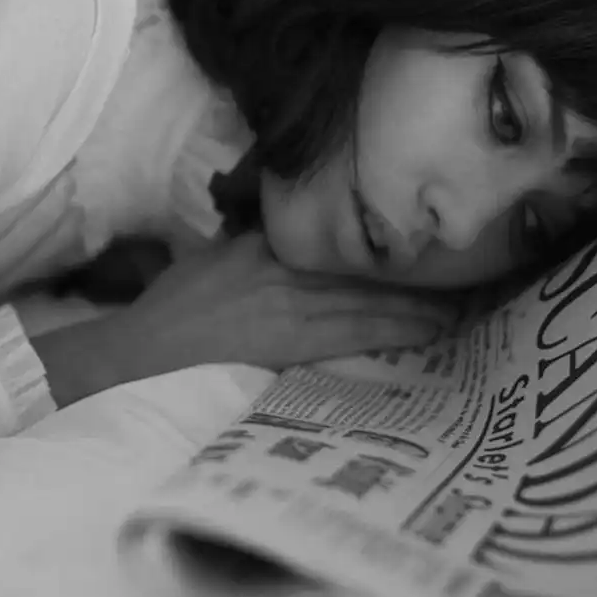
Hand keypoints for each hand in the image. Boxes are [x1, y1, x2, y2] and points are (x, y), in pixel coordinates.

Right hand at [88, 231, 458, 381]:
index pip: (330, 247)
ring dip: (413, 307)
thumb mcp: (209, 263)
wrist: (138, 351)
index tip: (411, 254)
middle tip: (458, 284)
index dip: (375, 253)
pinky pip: (352, 332)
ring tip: (454, 311)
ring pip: (365, 301)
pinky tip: (424, 333)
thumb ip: (250, 256)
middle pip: (357, 273)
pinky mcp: (287, 338)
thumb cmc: (167, 314)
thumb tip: (282, 256)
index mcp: (260, 245)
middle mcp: (280, 266)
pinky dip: (391, 331)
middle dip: (408, 281)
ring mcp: (286, 301)